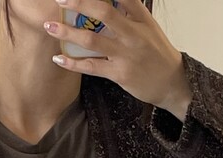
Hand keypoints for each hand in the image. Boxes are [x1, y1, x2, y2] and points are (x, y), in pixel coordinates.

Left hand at [46, 0, 191, 119]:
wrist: (173, 84)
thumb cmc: (157, 53)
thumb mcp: (148, 27)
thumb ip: (129, 11)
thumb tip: (107, 1)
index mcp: (141, 17)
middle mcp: (133, 34)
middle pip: (104, 12)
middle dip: (79, 2)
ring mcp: (126, 55)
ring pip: (92, 40)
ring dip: (68, 32)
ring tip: (50, 25)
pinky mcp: (119, 74)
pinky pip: (92, 67)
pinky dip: (73, 63)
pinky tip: (58, 57)